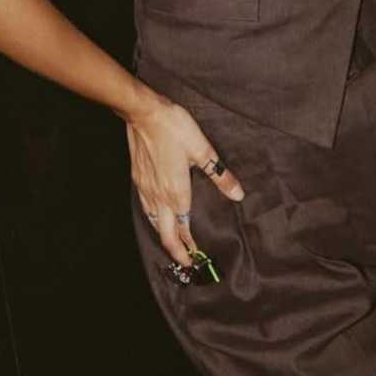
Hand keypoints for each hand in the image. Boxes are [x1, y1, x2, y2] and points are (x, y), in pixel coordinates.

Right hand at [125, 91, 245, 265]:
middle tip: (185, 263)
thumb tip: (237, 194)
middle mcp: (159, 197)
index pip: (183, 230)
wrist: (143, 113)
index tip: (197, 257)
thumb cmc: (173, 128)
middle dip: (175, 252)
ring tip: (173, 243)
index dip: (190, 247)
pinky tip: (158, 215)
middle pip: (165, 235)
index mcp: (177, 193)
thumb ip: (220, 175)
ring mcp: (145, 189)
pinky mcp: (138, 179)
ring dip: (164, 236)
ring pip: (154, 223)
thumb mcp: (203, 150)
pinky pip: (146, 208)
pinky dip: (154, 220)